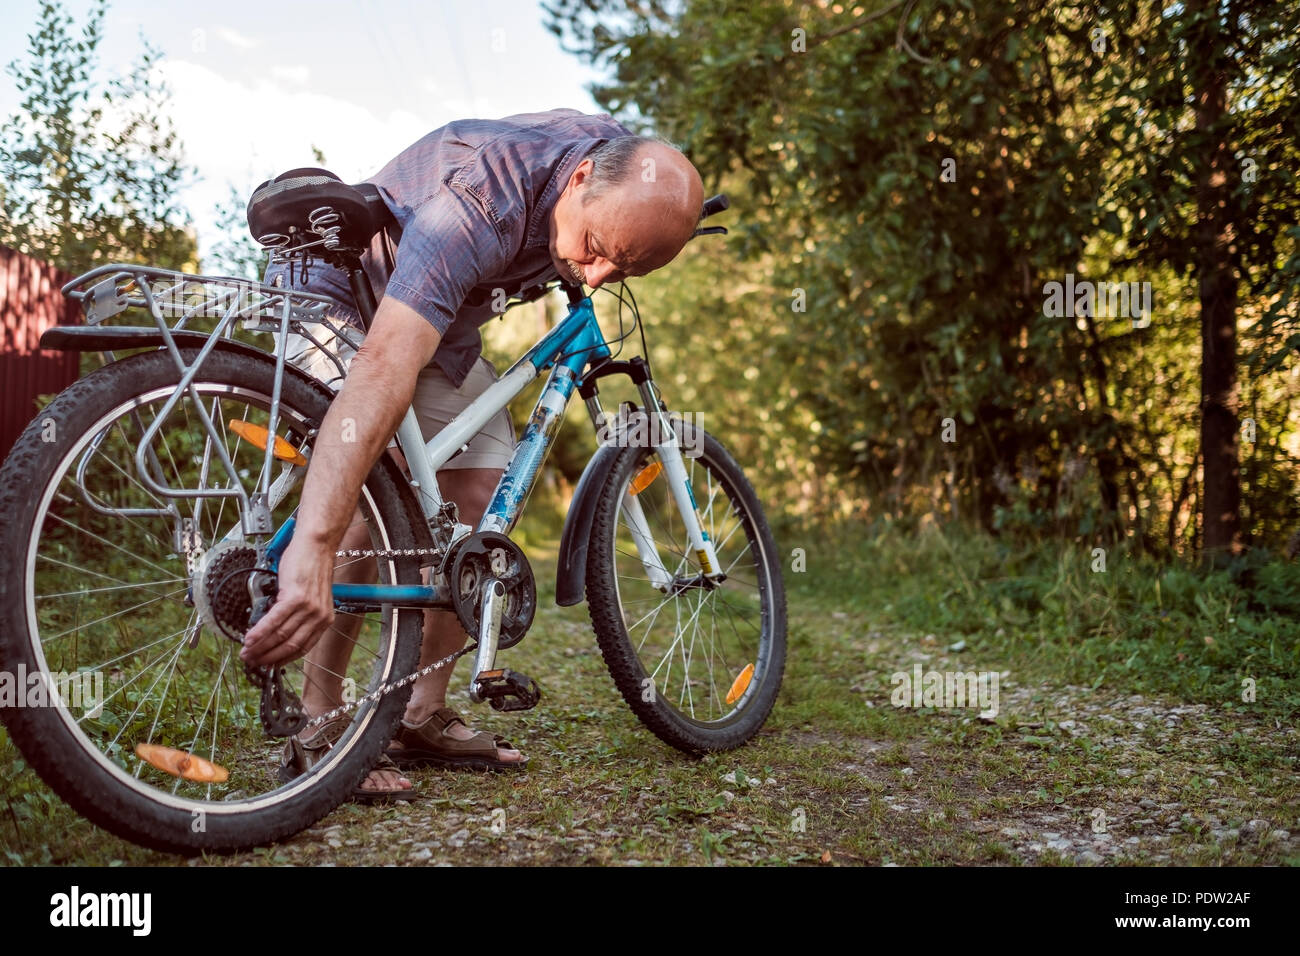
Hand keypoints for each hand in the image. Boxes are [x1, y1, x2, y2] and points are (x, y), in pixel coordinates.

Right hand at [240, 538, 334, 666]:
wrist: (316, 545)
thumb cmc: (310, 566)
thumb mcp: (310, 596)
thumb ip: (299, 615)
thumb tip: (276, 631)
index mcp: (325, 619)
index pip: (302, 648)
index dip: (281, 659)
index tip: (266, 665)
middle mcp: (319, 616)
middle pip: (289, 645)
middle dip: (267, 657)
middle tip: (251, 661)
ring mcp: (309, 608)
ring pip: (281, 635)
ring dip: (260, 646)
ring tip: (246, 652)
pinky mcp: (296, 597)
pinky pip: (274, 620)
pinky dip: (260, 632)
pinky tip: (249, 639)